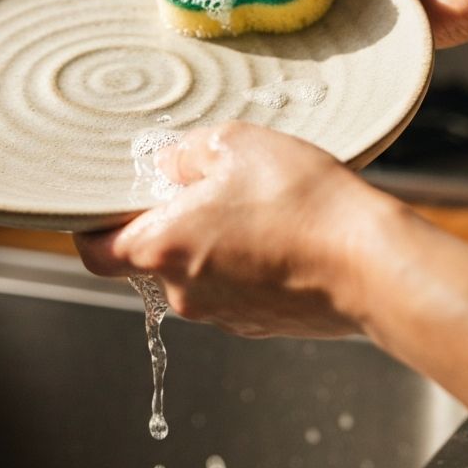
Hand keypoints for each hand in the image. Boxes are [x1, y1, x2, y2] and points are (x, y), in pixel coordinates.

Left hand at [75, 121, 393, 337]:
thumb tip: (168, 166)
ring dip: (208, 240)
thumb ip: (184, 153)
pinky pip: (233, 286)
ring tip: (251, 203)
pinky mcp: (260, 323)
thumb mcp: (233, 144)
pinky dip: (242, 260)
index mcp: (162, 248)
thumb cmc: (301, 202)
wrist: (374, 264)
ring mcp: (224, 314)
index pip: (95, 251)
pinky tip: (276, 230)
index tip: (106, 203)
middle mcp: (184, 292)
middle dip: (166, 221)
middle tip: (199, 185)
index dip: (92, 226)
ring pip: (194, 270)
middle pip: (149, 257)